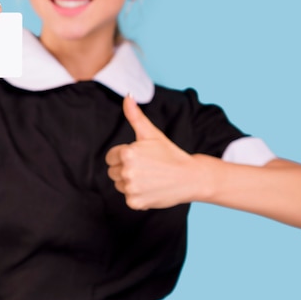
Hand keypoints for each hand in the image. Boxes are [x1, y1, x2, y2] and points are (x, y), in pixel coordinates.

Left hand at [105, 95, 200, 209]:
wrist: (190, 177)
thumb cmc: (169, 153)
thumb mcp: (151, 133)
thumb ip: (135, 116)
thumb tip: (127, 96)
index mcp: (127, 153)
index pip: (111, 157)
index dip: (124, 156)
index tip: (140, 157)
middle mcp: (126, 171)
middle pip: (112, 171)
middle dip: (126, 168)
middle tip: (146, 167)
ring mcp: (131, 188)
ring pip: (119, 185)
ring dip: (130, 182)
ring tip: (149, 177)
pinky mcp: (135, 203)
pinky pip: (128, 197)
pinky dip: (138, 195)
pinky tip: (152, 189)